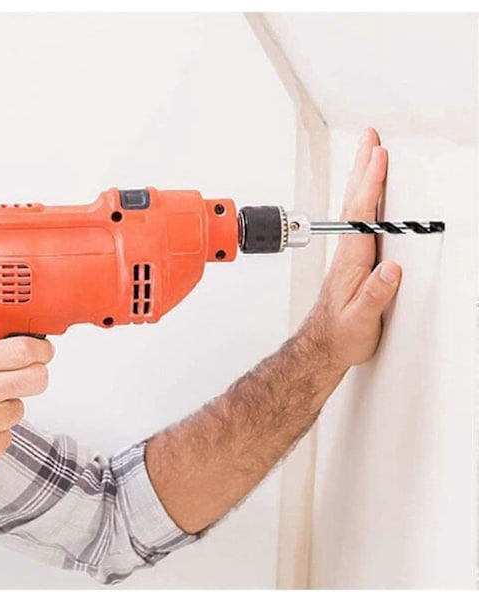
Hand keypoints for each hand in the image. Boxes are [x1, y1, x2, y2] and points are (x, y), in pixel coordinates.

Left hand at [302, 128, 401, 371]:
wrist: (323, 345)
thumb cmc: (340, 333)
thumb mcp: (361, 319)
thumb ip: (375, 294)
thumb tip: (390, 268)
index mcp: (351, 260)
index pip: (361, 214)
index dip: (370, 184)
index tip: (378, 158)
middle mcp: (348, 252)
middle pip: (355, 201)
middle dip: (363, 167)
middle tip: (370, 138)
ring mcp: (349, 254)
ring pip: (355, 207)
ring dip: (362, 177)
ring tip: (369, 152)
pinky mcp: (353, 259)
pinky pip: (358, 219)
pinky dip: (364, 197)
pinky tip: (369, 192)